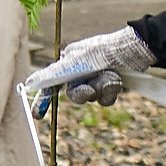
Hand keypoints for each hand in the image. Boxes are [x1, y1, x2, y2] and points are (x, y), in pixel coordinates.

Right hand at [23, 25, 156, 115]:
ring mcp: (96, 80)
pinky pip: (105, 100)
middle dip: (84, 93)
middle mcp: (81, 72)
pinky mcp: (110, 86)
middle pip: (74, 95)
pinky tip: (119, 80)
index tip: (37, 115)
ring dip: (102, 89)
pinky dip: (112, 92)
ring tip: (111, 75)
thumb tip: (29, 83)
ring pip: (92, 98)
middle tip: (91, 89)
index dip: (43, 100)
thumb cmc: (104, 51)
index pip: (51, 84)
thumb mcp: (75, 62)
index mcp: (69, 63)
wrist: (137, 49)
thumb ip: (53, 74)